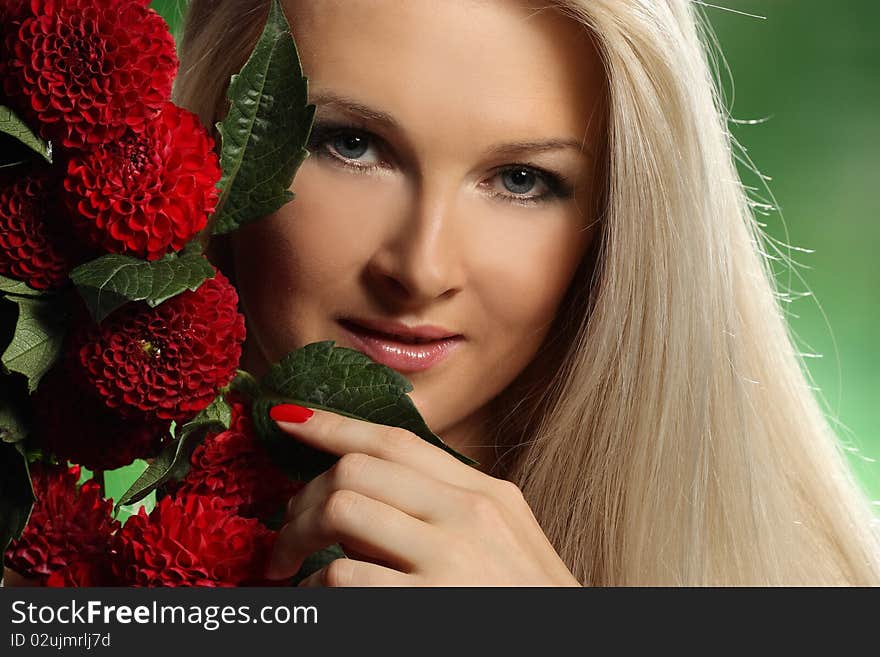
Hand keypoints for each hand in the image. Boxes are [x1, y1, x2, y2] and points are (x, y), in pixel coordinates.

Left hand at [264, 406, 580, 586]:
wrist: (567, 651)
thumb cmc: (524, 604)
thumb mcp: (503, 539)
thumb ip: (448, 507)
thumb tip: (367, 487)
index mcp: (487, 494)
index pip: (397, 440)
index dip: (335, 424)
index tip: (290, 419)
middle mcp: (470, 515)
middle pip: (358, 470)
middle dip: (303, 498)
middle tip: (287, 532)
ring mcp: (452, 560)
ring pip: (343, 510)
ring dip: (297, 538)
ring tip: (290, 567)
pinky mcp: (427, 607)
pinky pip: (343, 576)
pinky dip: (315, 588)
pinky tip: (318, 600)